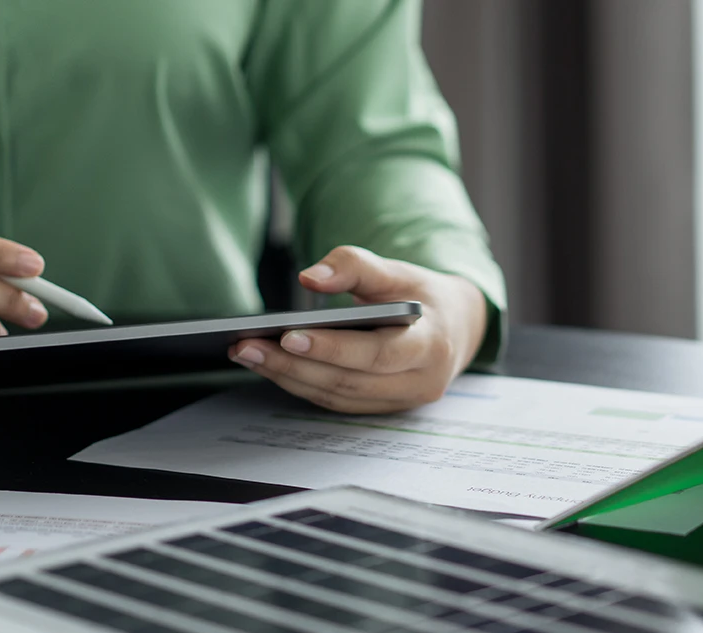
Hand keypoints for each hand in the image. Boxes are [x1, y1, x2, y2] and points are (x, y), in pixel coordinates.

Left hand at [229, 246, 487, 413]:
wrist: (455, 328)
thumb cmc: (422, 297)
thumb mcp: (399, 271)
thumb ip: (356, 266)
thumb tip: (309, 277)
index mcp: (431, 347)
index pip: (375, 354)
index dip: (331, 349)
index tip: (286, 336)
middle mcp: (419, 383)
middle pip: (347, 380)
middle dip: (292, 365)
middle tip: (246, 346)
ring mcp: (400, 402)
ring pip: (336, 395)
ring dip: (287, 377)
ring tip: (246, 353)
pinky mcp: (380, 409)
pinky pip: (335, 401)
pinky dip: (300, 383)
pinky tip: (269, 364)